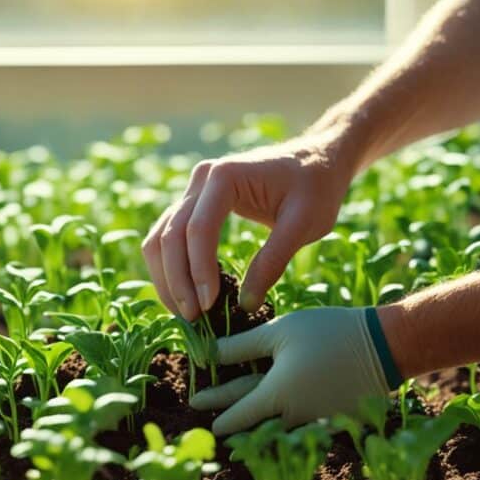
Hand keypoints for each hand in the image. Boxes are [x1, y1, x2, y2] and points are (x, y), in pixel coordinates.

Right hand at [142, 136, 354, 320]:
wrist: (319, 160)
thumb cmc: (316, 186)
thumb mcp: (304, 225)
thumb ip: (273, 261)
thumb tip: (245, 304)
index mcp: (225, 176)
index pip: (197, 229)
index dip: (198, 271)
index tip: (208, 305)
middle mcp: (201, 180)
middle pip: (170, 235)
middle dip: (177, 281)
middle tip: (193, 319)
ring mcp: (195, 191)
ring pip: (161, 238)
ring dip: (167, 277)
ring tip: (185, 313)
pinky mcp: (197, 205)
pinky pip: (170, 237)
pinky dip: (172, 267)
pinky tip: (187, 295)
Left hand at [189, 307, 394, 434]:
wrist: (384, 347)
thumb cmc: (328, 333)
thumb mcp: (280, 332)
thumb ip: (241, 347)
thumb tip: (208, 354)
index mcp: (276, 396)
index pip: (236, 413)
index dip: (216, 410)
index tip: (197, 406)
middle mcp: (293, 417)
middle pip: (254, 423)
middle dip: (232, 422)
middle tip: (211, 425)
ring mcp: (315, 423)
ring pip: (277, 429)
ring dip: (258, 427)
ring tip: (241, 426)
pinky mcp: (334, 422)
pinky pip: (303, 426)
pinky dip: (287, 423)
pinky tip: (280, 419)